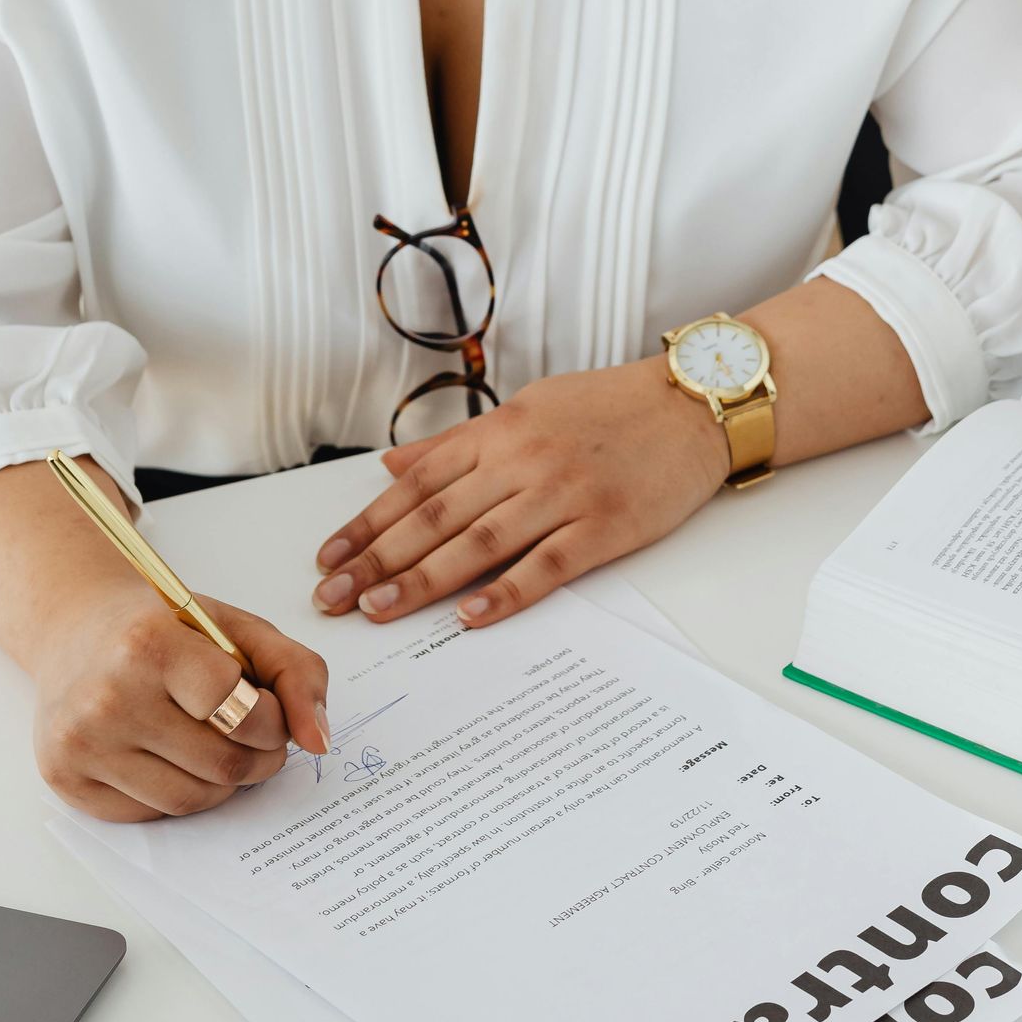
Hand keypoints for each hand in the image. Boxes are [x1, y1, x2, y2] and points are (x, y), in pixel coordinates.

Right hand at [32, 583, 332, 823]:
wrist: (75, 630)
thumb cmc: (164, 629)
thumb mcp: (236, 628)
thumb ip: (295, 672)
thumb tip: (319, 740)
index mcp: (148, 644)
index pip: (237, 709)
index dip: (271, 720)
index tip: (269, 710)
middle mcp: (106, 696)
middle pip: (222, 764)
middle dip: (259, 757)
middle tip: (256, 736)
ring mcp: (80, 743)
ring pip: (190, 800)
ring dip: (224, 783)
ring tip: (218, 746)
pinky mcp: (65, 778)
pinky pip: (150, 815)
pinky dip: (178, 794)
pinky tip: (171, 758)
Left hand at [312, 357, 732, 629]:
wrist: (691, 404)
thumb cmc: (610, 405)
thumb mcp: (528, 406)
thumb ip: (458, 441)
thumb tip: (391, 464)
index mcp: (500, 431)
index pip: (416, 483)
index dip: (367, 523)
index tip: (329, 558)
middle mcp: (523, 460)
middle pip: (435, 517)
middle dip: (376, 561)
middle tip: (332, 600)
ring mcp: (563, 494)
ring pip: (479, 543)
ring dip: (422, 581)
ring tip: (378, 611)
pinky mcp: (604, 526)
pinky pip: (546, 565)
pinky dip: (505, 592)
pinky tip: (468, 618)